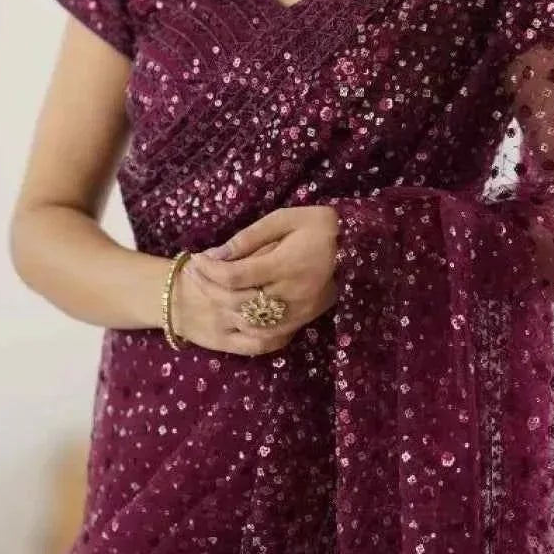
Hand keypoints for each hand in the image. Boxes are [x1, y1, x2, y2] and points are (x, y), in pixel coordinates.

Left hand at [171, 206, 338, 356]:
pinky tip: (234, 312)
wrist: (360, 246)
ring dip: (223, 309)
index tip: (197, 258)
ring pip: (249, 323)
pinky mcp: (304, 321)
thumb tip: (217, 254)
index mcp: (287, 265)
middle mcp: (292, 294)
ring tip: (208, 291)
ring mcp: (299, 312)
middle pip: (238, 301)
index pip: (236, 276)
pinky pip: (268, 335)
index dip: (210, 270)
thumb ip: (250, 236)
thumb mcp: (285, 219)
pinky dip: (246, 326)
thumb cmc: (319, 226)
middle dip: (209, 288)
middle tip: (193, 273)